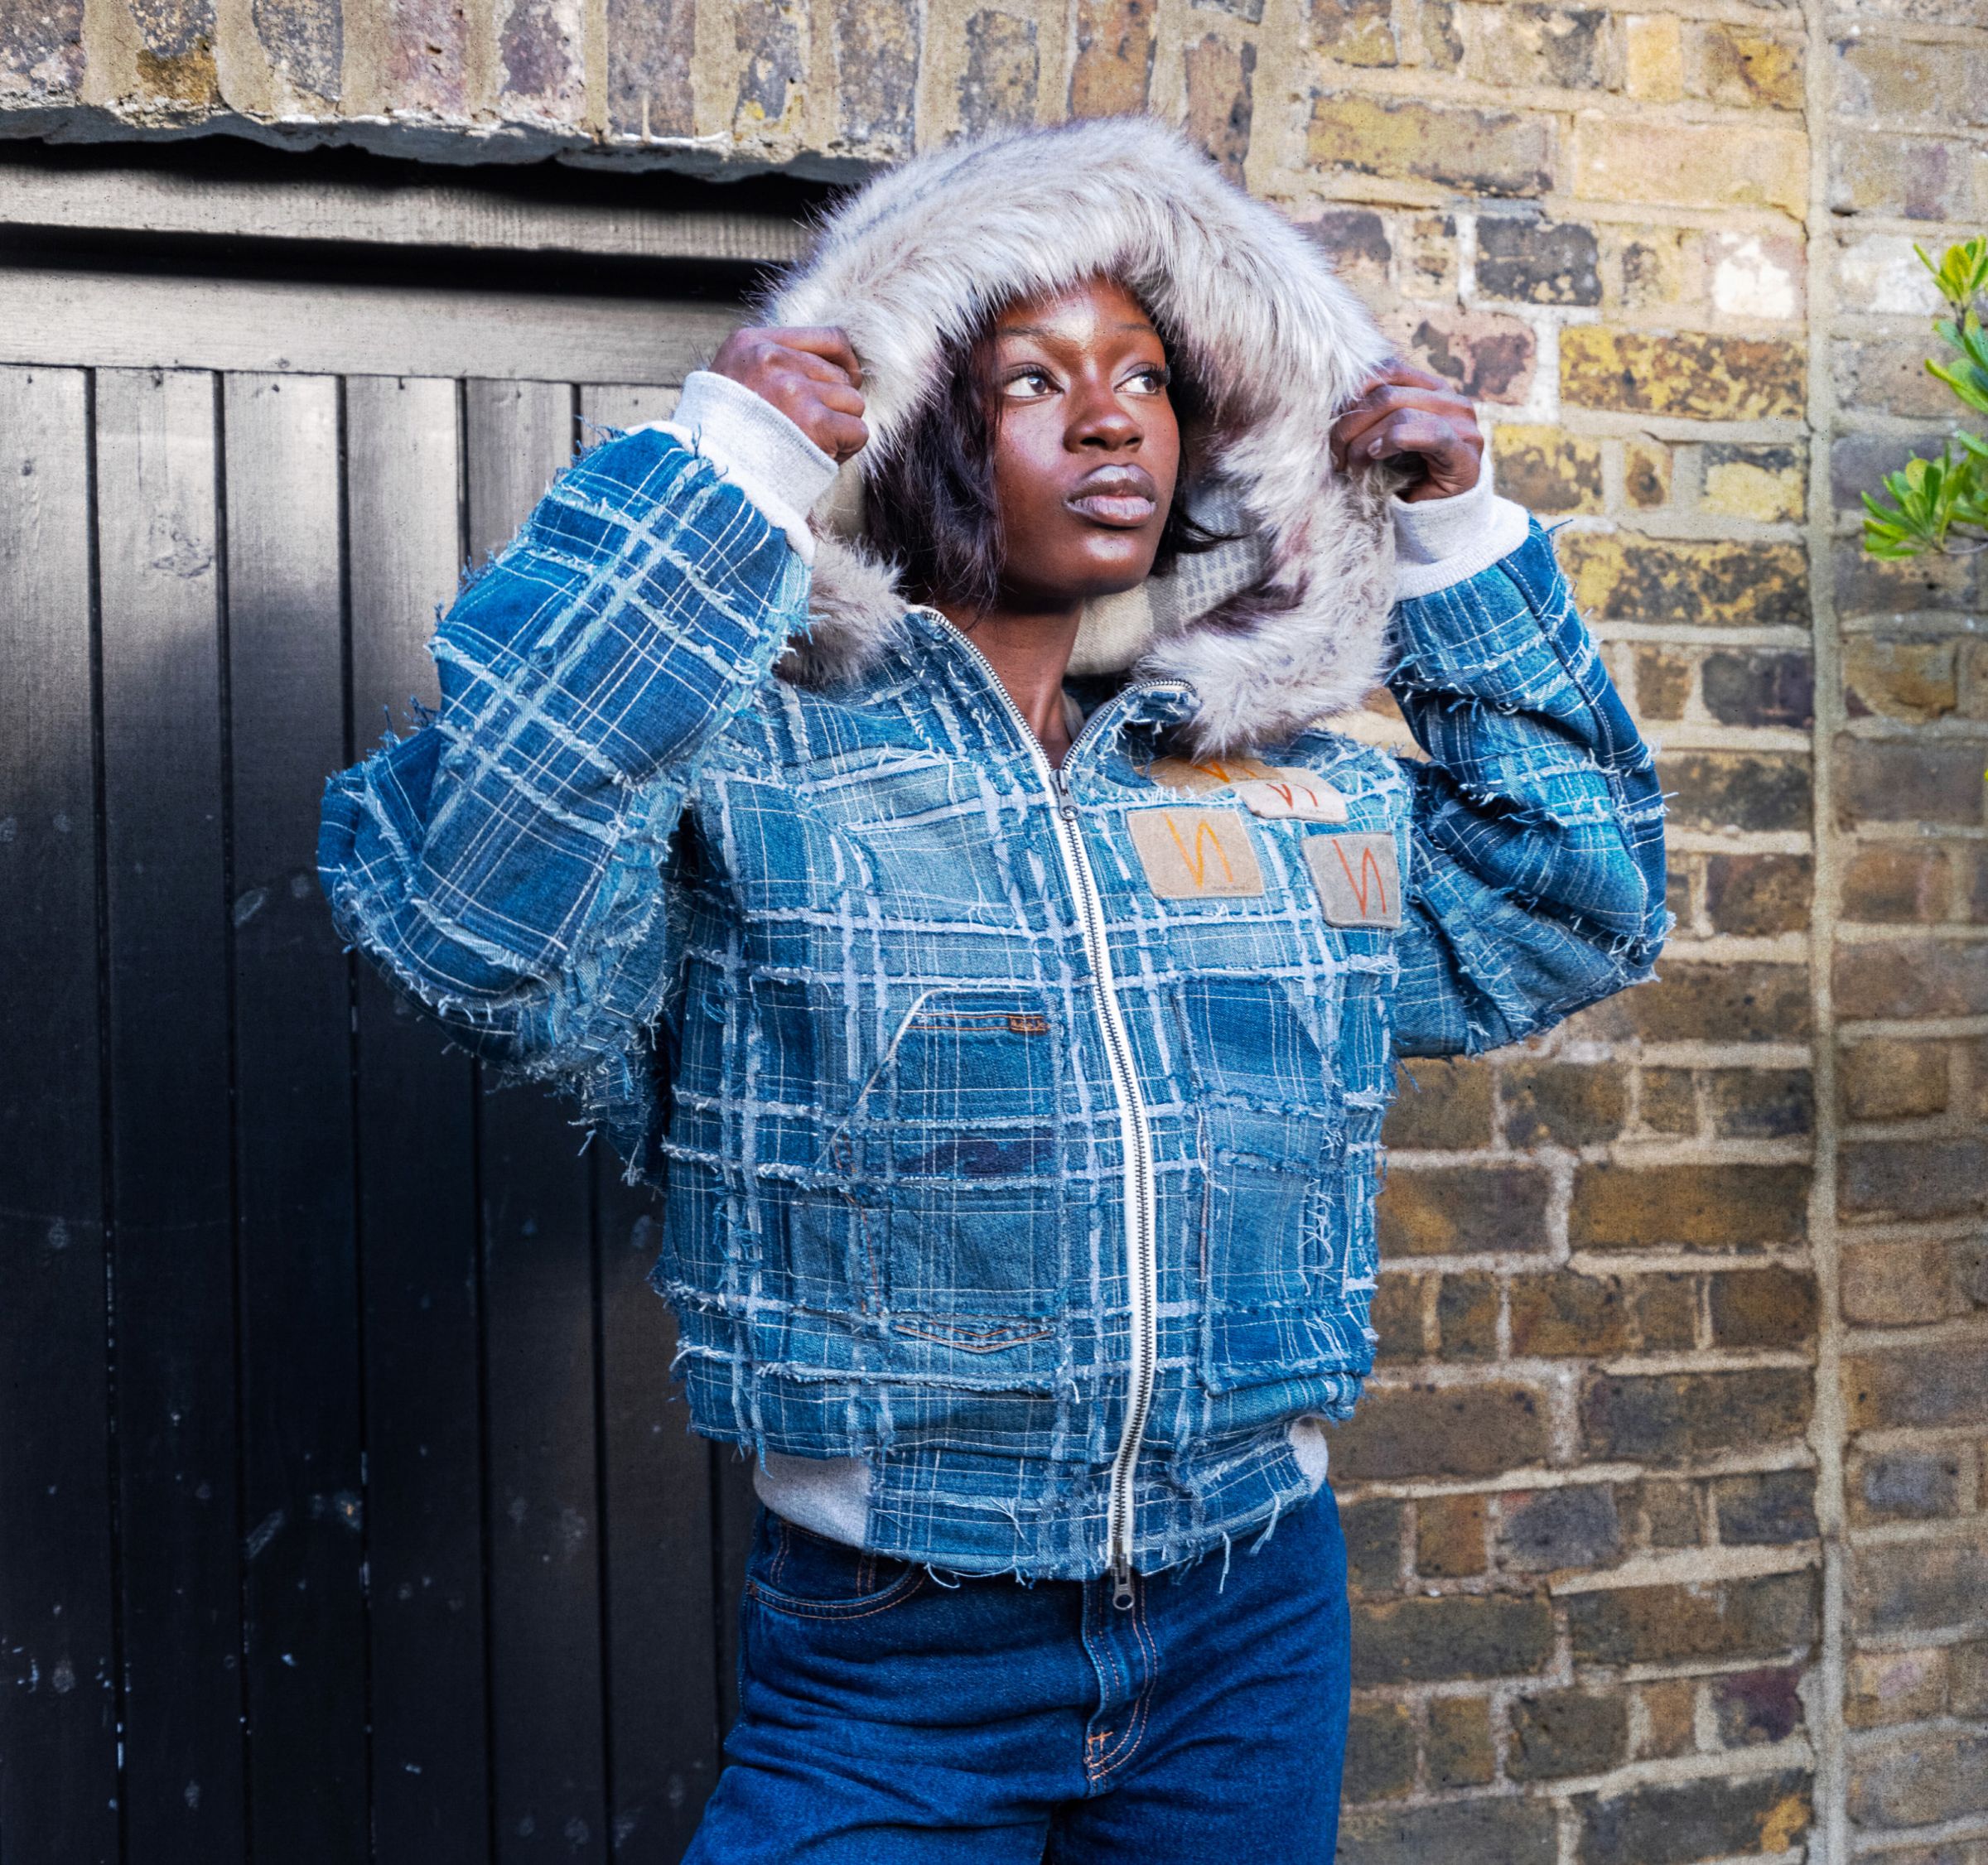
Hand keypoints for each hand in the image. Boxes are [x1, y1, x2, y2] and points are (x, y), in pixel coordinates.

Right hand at [709, 325, 868, 464]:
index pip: (829, 337)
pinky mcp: (815, 422)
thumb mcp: (734, 380)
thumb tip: (835, 365)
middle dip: (833, 406)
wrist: (710, 478)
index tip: (846, 382)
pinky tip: (820, 458)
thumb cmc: (724, 439)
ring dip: (839, 429)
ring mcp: (793, 390)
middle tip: (806, 432)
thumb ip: (774, 365)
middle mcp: (772, 359)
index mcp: (751, 343)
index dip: (845, 363)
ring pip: (852, 403)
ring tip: (808, 445)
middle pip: (841, 375)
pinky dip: (846, 450)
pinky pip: (858, 431)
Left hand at [1329, 361, 1484, 502]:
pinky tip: (1376, 455)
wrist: (1441, 513)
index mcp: (1431, 388)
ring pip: (1400, 412)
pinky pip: (1428, 434)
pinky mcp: (1465, 451)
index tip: (1333, 419)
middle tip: (1336, 452)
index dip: (1354, 391)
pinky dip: (1394, 441)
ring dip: (1365, 440)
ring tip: (1352, 462)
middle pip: (1386, 394)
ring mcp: (1462, 423)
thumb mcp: (1387, 436)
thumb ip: (1374, 415)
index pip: (1388, 370)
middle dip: (1351, 424)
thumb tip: (1334, 407)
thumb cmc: (1409, 473)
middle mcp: (1450, 398)